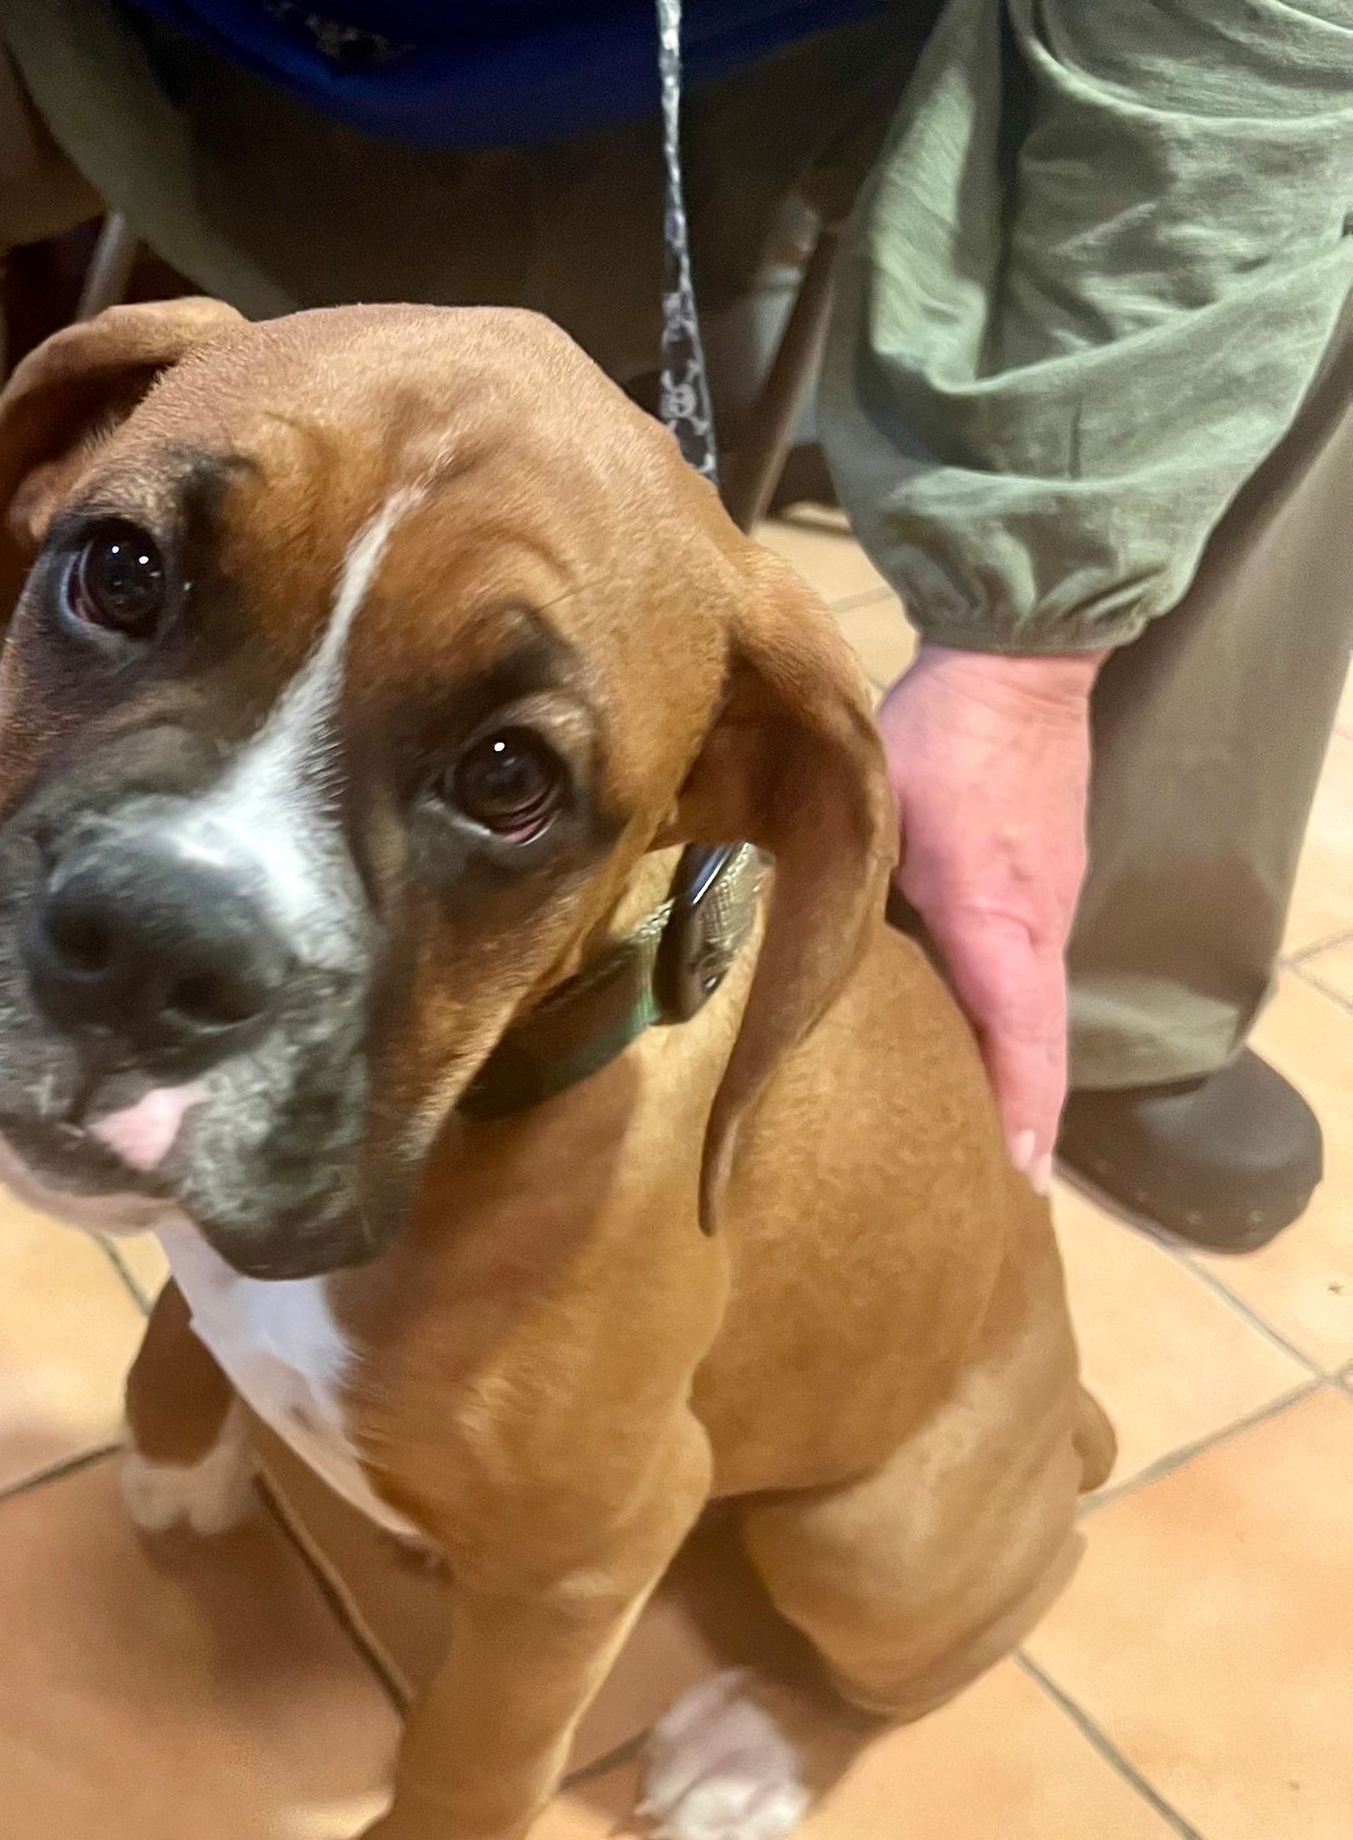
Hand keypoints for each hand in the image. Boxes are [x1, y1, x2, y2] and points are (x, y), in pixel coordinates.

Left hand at [878, 643, 1104, 1190]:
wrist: (1020, 661)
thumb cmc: (945, 738)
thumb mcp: (878, 811)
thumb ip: (846, 881)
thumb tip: (791, 934)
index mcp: (999, 924)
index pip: (1021, 1041)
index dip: (1019, 1111)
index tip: (1016, 1176)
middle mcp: (1036, 930)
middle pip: (1034, 1044)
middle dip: (1018, 1114)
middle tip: (988, 1178)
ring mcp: (1048, 906)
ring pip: (1030, 1011)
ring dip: (1012, 1071)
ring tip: (978, 1130)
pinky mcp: (1042, 882)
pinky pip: (1028, 975)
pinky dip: (1009, 1023)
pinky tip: (971, 1037)